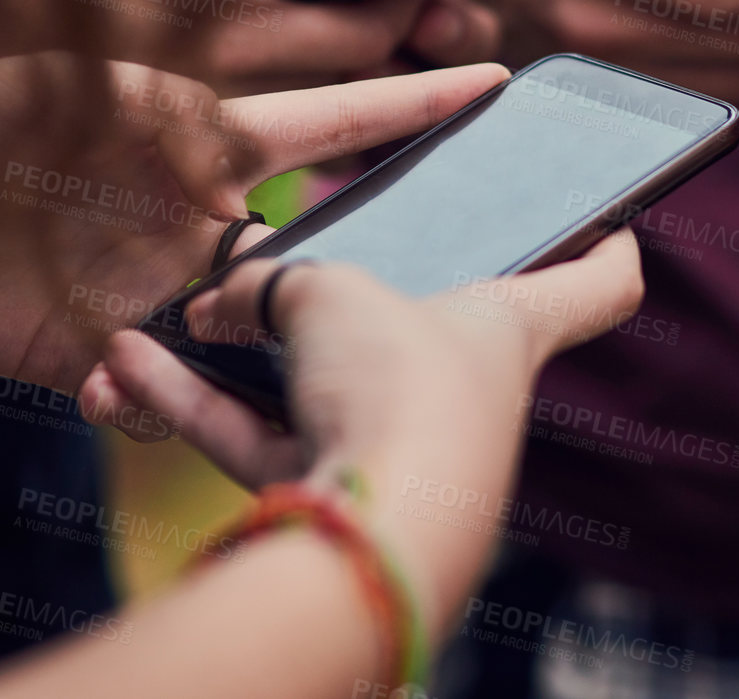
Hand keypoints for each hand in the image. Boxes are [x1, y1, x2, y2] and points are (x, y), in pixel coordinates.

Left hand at [0, 54, 509, 397]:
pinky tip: (197, 395)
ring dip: (324, 328)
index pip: (336, 111)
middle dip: (399, 227)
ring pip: (274, 317)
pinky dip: (181, 407)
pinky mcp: (96, 345)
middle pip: (326, 227)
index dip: (411, 98)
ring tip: (393, 331)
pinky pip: (166, 394)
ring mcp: (156, 279)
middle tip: (489, 217)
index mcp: (203, 121)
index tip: (490, 82)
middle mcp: (200, 203)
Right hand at [80, 232, 643, 632]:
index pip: (598, 281)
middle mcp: (463, 389)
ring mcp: (395, 447)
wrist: (372, 533)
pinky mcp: (332, 497)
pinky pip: (262, 437)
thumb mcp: (330, 290)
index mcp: (509, 325)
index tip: (615, 205)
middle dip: (347, 297)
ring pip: (314, 387)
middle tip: (292, 256)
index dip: (609, 238)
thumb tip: (216, 306)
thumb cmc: (398, 383)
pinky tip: (123, 363)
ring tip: (169, 310)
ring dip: (232, 354)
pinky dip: (197, 401)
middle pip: (421, 329)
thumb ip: (273, 283)